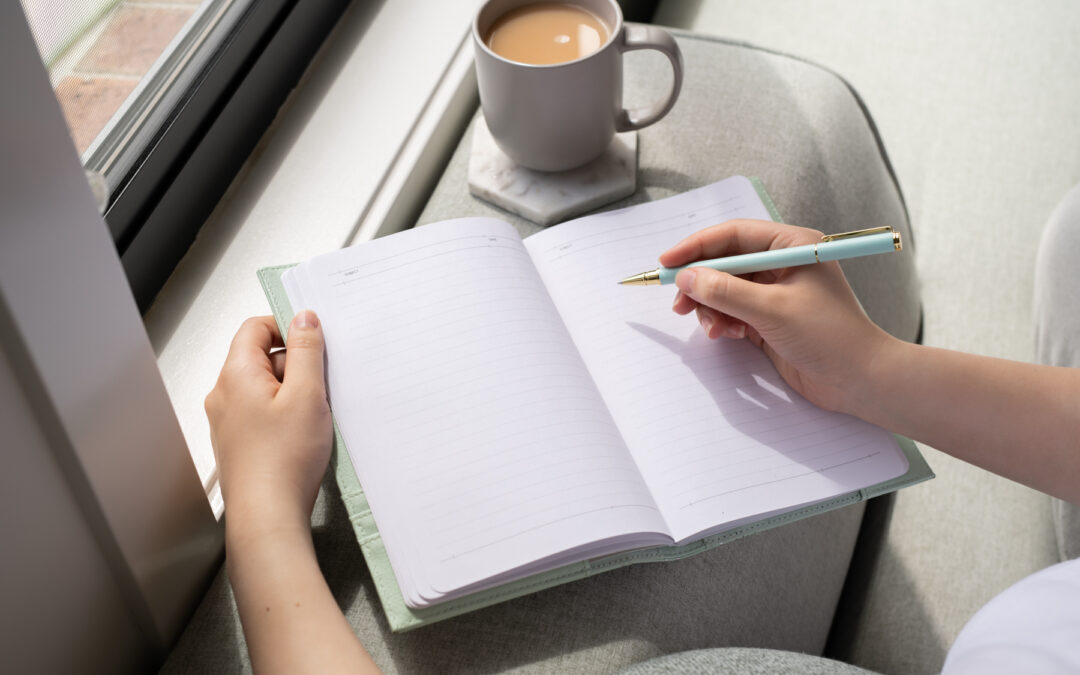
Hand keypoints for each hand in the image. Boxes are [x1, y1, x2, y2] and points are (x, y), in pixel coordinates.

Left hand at [206, 312, 332, 536]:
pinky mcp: (239, 441)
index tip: (313, 338)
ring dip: (292, 391)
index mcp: (236, 375)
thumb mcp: (307, 394)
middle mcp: (224, 394)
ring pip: (264, 386)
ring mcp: (228, 420)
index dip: (286, 326)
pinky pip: (263, 411)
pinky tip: (303, 433)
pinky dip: (285, 413)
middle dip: (295, 363)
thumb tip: (304, 319)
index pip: (255, 327)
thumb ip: (306, 350)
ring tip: (314, 414)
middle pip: (260, 357)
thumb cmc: (284, 461)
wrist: (268, 514)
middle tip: (321, 382)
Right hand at [663, 219, 895, 414]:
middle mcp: (783, 264)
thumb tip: (687, 278)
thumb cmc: (829, 336)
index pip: (734, 235)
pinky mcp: (770, 319)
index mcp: (792, 246)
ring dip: (712, 308)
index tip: (667, 263)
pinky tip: (729, 336)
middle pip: (726, 262)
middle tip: (678, 302)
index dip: (697, 246)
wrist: (861, 380)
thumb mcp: (772, 310)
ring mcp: (776, 293)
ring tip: (713, 328)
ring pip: (726, 290)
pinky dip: (724, 322)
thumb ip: (726, 292)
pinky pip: (734, 312)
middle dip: (700, 282)